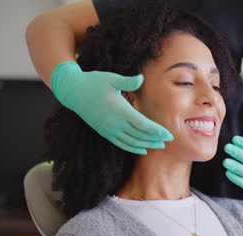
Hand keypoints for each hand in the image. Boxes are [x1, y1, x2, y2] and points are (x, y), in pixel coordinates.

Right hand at [50, 62, 172, 154]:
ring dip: (147, 144)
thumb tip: (141, 78)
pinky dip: (133, 148)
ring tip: (160, 146)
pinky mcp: (104, 132)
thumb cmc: (94, 82)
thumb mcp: (111, 78)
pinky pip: (121, 144)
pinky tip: (143, 150)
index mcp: (119, 110)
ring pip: (132, 141)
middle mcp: (115, 123)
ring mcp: (109, 129)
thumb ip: (127, 81)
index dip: (156, 131)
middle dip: (155, 139)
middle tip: (169, 140)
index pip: (142, 124)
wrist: (73, 92)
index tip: (168, 134)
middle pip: (140, 135)